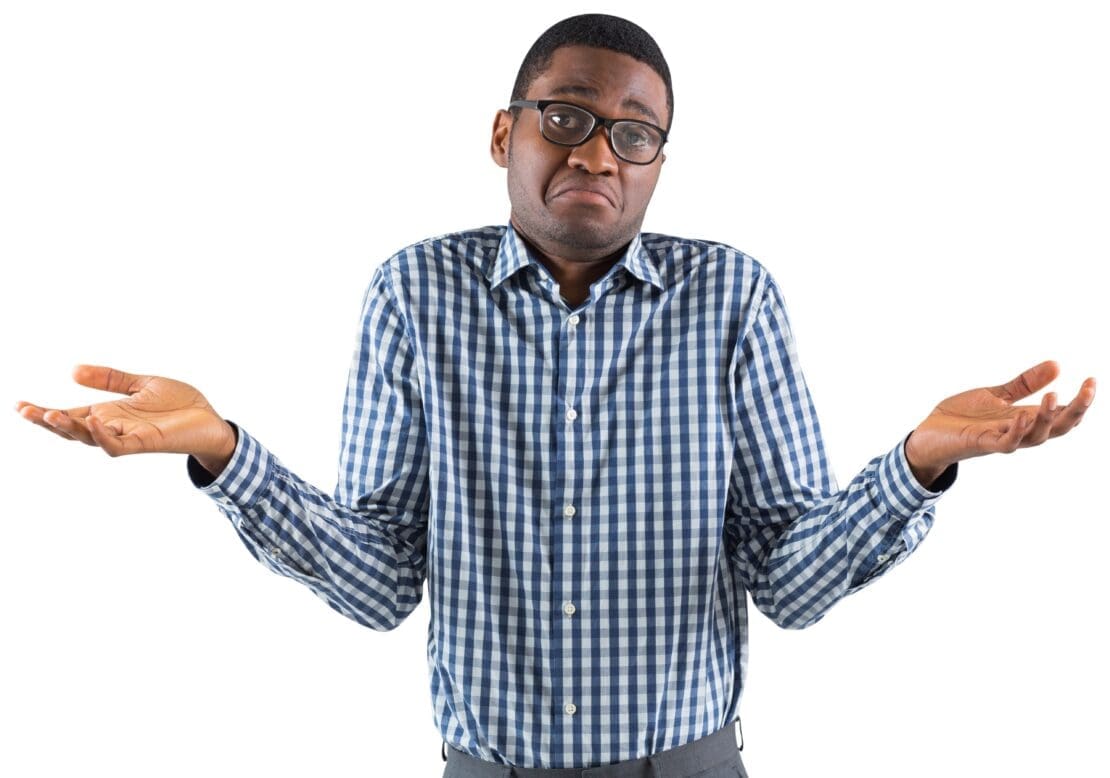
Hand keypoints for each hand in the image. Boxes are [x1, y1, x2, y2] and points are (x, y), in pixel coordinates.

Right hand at [15, 364, 235, 464]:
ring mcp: (128, 436)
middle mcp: (114, 427)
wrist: (211, 420)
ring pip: (90, 438)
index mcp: (110, 413)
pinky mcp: (146, 443)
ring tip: (51, 414)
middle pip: (72, 428)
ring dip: (70, 428)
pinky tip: (92, 422)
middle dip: (47, 421)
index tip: (19, 405)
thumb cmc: (179, 405)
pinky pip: (118, 444)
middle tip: (25, 410)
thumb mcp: (141, 384)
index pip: (70, 414)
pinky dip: (103, 435)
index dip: (44, 412)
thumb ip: (110, 379)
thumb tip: (72, 370)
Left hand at [905, 360, 1094, 479]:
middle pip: (1057, 428)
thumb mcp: (995, 395)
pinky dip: (1015, 432)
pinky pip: (1004, 443)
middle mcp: (1017, 431)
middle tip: (1089, 389)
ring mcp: (1000, 439)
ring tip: (1053, 397)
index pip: (1061, 415)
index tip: (1092, 381)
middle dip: (1076, 410)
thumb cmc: (962, 418)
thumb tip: (1057, 365)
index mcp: (1023, 419)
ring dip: (1046, 419)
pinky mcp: (980, 443)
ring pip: (1035, 437)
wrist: (927, 436)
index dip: (1079, 402)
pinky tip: (1021, 417)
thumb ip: (1024, 384)